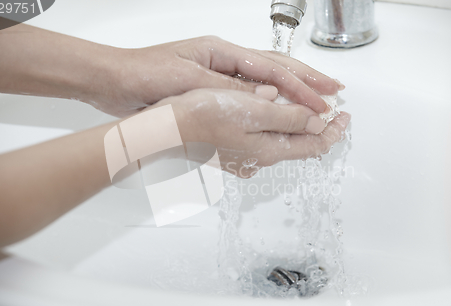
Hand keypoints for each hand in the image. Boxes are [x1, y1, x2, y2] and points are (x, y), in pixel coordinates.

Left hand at [94, 36, 344, 116]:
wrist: (115, 82)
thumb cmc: (145, 74)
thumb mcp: (188, 79)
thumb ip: (228, 89)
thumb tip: (268, 97)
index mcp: (222, 52)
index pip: (272, 70)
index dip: (300, 87)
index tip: (323, 101)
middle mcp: (225, 60)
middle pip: (276, 68)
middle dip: (307, 80)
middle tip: (335, 90)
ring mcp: (219, 73)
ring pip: (266, 80)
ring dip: (293, 89)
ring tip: (317, 96)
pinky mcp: (211, 88)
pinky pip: (248, 94)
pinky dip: (269, 101)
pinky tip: (280, 106)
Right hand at [153, 88, 350, 177]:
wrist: (169, 128)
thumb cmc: (205, 117)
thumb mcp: (256, 112)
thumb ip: (290, 119)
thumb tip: (318, 123)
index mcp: (269, 151)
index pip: (315, 144)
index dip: (335, 130)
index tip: (346, 116)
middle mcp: (258, 159)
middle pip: (299, 145)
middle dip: (317, 127)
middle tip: (330, 110)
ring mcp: (243, 157)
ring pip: (280, 142)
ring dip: (296, 126)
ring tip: (305, 109)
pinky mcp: (230, 151)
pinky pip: (261, 140)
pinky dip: (274, 127)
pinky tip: (270, 114)